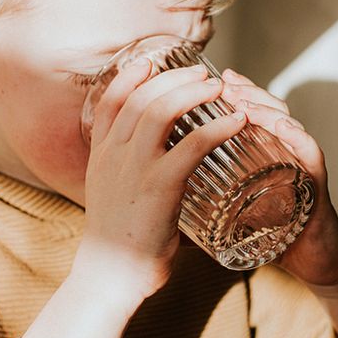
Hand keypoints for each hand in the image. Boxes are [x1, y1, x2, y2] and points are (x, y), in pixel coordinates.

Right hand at [76, 60, 248, 302]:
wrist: (110, 276)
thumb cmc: (119, 242)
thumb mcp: (110, 196)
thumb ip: (125, 172)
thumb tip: (153, 162)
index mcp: (100, 156)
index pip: (110, 102)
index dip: (130, 76)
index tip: (151, 61)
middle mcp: (113, 155)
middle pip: (142, 97)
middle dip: (174, 77)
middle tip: (202, 73)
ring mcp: (134, 169)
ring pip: (162, 111)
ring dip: (193, 93)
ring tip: (219, 88)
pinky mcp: (159, 187)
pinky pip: (192, 145)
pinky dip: (217, 127)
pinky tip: (236, 122)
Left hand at [219, 69, 337, 287]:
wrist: (309, 264)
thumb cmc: (269, 235)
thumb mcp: (228, 212)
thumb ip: (199, 199)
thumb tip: (156, 197)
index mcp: (261, 153)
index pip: (246, 111)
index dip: (230, 92)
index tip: (203, 79)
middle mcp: (283, 150)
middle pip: (266, 108)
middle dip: (244, 92)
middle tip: (222, 83)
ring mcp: (301, 164)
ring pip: (288, 124)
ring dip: (266, 109)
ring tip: (244, 102)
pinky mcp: (318, 185)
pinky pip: (311, 155)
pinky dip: (299, 138)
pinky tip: (283, 127)